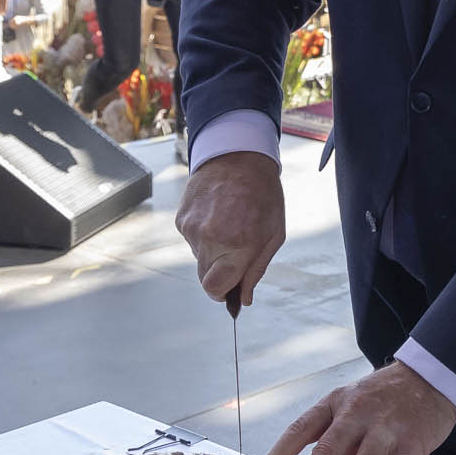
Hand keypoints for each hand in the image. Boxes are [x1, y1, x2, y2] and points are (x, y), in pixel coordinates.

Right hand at [174, 149, 284, 307]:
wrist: (238, 156)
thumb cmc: (262, 194)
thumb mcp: (274, 234)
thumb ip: (256, 270)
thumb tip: (243, 298)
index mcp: (237, 245)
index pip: (214, 288)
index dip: (222, 293)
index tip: (230, 288)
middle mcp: (209, 238)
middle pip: (205, 277)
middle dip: (220, 272)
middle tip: (236, 251)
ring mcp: (191, 228)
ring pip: (198, 257)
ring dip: (212, 250)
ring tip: (229, 225)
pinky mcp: (181, 218)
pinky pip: (191, 239)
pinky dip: (203, 234)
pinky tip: (217, 216)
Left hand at [262, 363, 455, 454]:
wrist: (430, 379)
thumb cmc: (383, 400)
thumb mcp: (352, 414)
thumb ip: (336, 451)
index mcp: (335, 404)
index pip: (301, 428)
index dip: (280, 453)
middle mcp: (356, 413)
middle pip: (328, 449)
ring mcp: (385, 427)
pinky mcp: (412, 442)